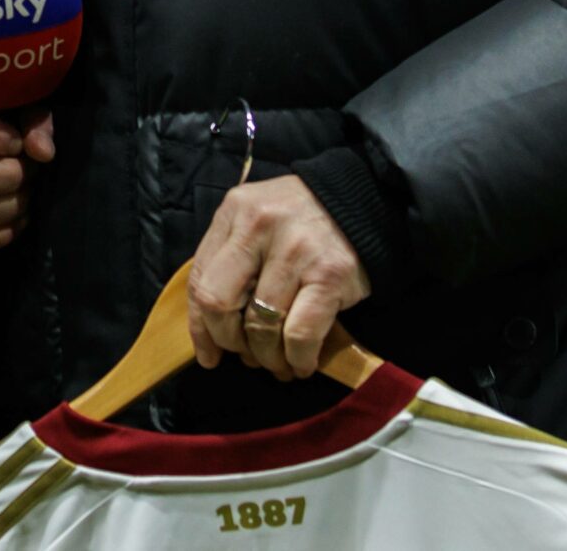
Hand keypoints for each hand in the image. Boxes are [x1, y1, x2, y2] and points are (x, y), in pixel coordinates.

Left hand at [187, 176, 369, 380]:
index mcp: (234, 211)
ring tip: (276, 364)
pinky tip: (301, 364)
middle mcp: (259, 226)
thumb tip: (210, 327)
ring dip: (267, 357)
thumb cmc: (302, 218)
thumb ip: (230, 259)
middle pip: (219, 303)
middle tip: (245, 356)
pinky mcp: (329, 275)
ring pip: (261, 326)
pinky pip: (300, 334)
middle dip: (228, 341)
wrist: (366, 202)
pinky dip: (298, 359)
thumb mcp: (256, 219)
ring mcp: (294, 250)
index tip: (209, 354)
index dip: (200, 326)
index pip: (200, 279)